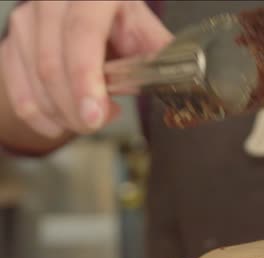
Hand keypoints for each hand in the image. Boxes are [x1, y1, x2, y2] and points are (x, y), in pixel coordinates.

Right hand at [0, 0, 171, 138]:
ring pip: (36, 86)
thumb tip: (181, 80)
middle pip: (53, 67)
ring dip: (64, 116)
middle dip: (77, 111)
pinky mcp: (11, 46)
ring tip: (90, 114)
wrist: (76, 9)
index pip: (81, 32)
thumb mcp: (138, 25)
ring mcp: (25, 22)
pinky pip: (19, 96)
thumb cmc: (112, 16)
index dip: (86, 78)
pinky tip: (62, 123)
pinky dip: (42, 120)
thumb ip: (155, 50)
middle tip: (100, 121)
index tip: (95, 116)